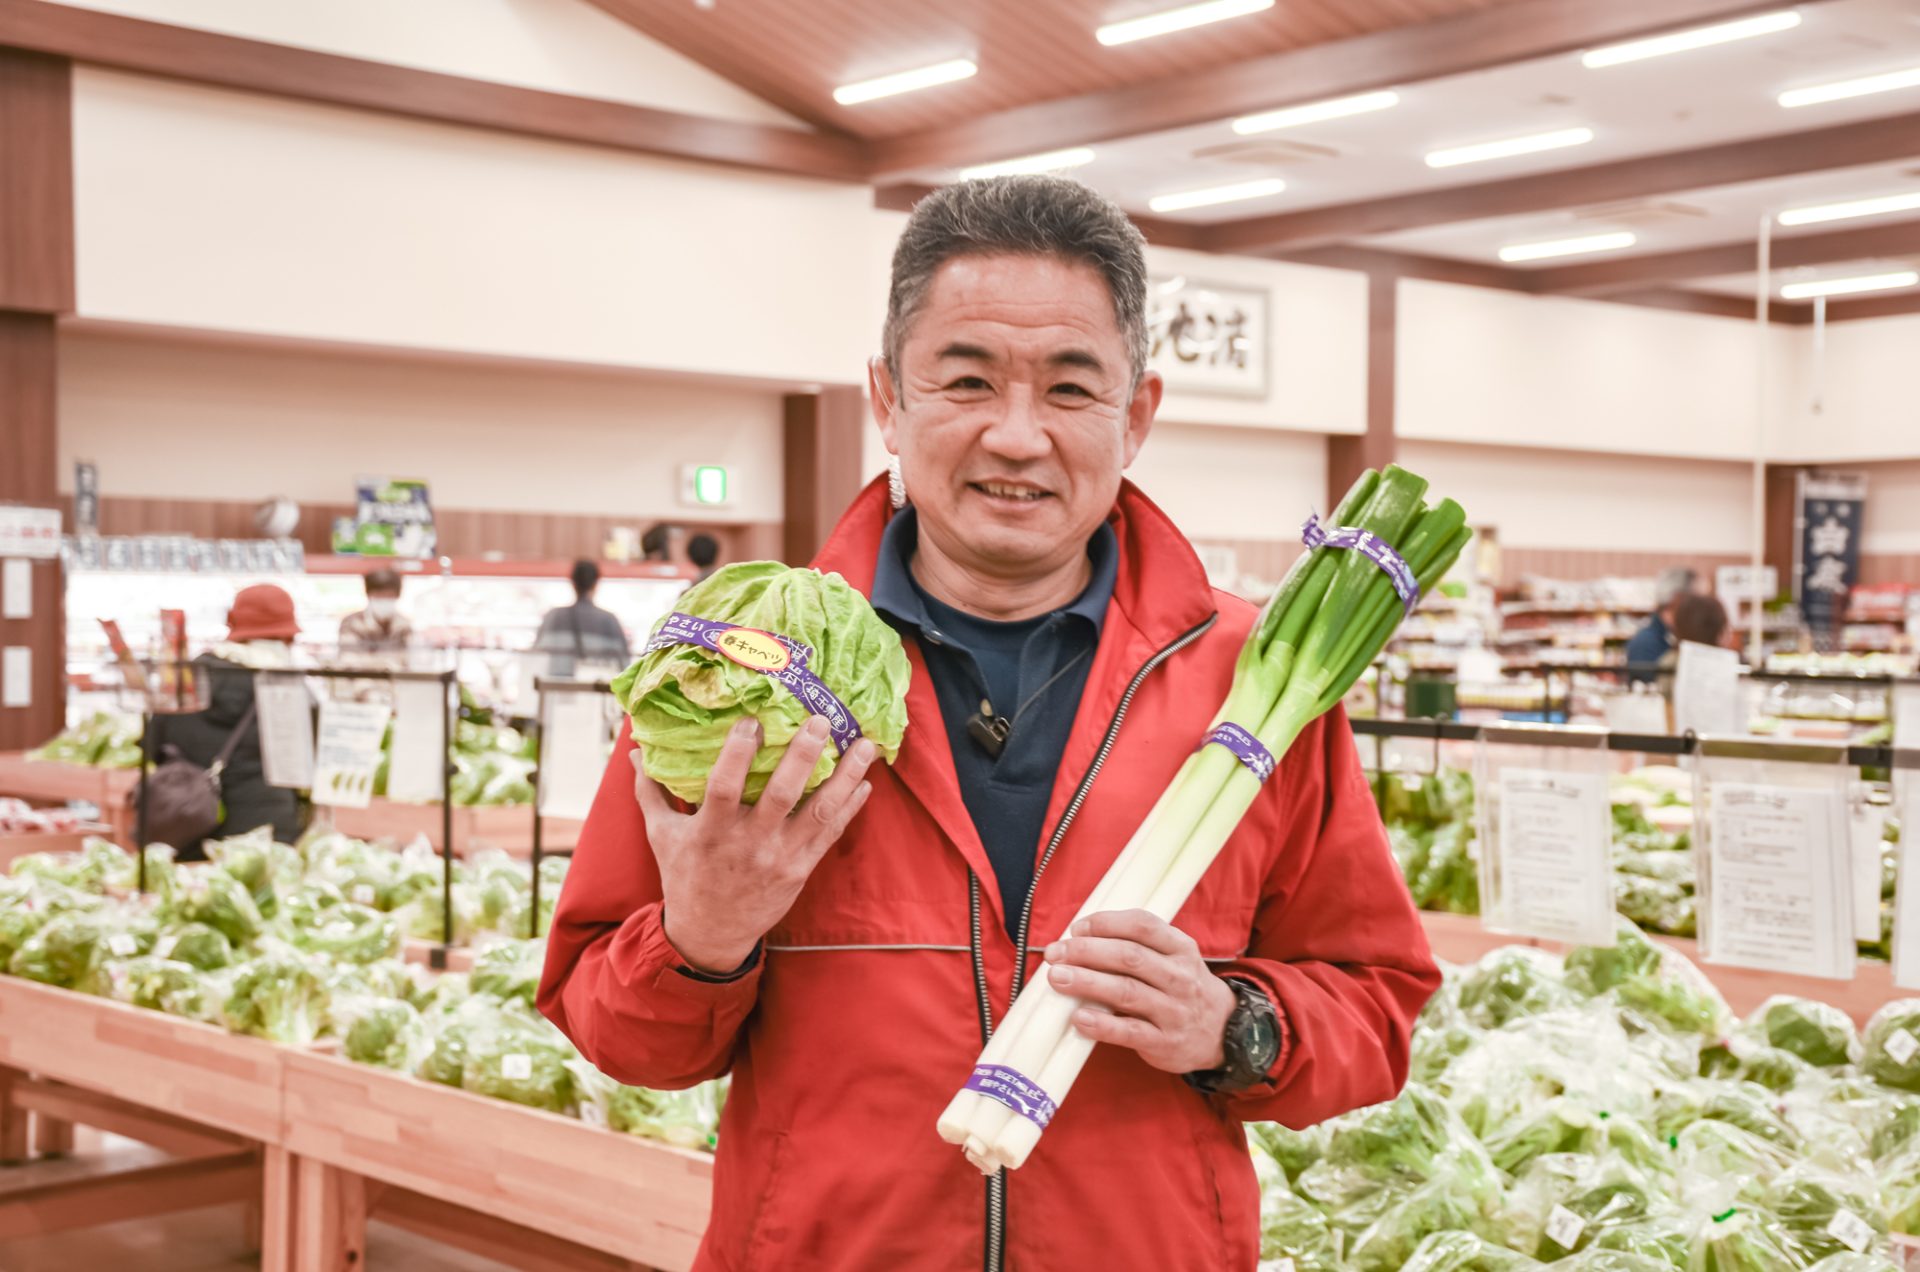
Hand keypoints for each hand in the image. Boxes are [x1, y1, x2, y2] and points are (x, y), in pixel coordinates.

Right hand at [635, 716, 875, 973]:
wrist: (711, 934)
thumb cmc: (685, 877)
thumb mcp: (662, 836)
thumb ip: (650, 792)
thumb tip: (635, 750)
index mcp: (711, 831)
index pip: (724, 786)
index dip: (738, 753)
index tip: (753, 719)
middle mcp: (749, 843)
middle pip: (782, 795)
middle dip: (803, 756)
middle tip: (822, 721)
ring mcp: (780, 857)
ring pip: (819, 812)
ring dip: (846, 777)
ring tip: (865, 745)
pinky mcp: (801, 869)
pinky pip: (830, 834)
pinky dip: (850, 807)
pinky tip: (865, 782)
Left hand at [1044, 909, 1236, 1075]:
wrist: (1222, 1032)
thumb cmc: (1181, 987)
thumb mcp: (1174, 957)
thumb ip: (1137, 946)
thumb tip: (1079, 939)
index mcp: (1180, 948)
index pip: (1143, 926)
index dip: (1106, 923)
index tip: (1076, 928)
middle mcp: (1180, 977)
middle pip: (1130, 957)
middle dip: (1087, 951)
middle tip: (1056, 953)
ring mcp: (1174, 1011)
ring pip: (1127, 992)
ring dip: (1088, 982)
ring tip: (1058, 978)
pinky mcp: (1165, 1042)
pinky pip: (1130, 1032)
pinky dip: (1102, 1025)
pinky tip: (1078, 1018)